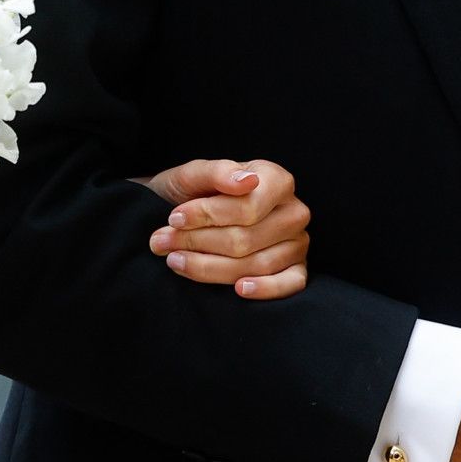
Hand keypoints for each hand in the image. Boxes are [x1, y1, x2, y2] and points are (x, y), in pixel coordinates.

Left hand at [142, 159, 309, 298]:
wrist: (181, 215)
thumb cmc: (191, 193)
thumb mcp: (193, 174)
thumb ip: (217, 172)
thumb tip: (246, 182)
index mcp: (275, 179)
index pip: (248, 207)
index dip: (208, 215)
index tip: (174, 218)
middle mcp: (293, 210)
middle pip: (246, 239)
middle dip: (198, 243)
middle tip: (162, 242)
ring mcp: (298, 242)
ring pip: (256, 264)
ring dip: (209, 267)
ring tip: (175, 260)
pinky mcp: (296, 269)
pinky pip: (290, 284)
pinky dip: (264, 289)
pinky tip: (238, 289)